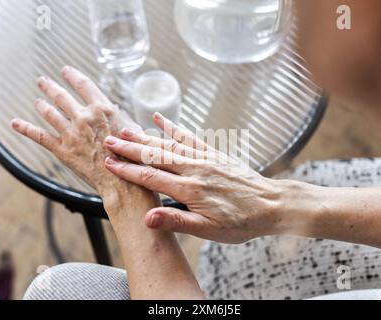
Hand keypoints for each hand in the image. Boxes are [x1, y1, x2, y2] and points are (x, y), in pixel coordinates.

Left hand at [11, 66, 141, 198]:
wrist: (121, 181)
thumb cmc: (131, 157)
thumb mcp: (131, 130)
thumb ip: (120, 116)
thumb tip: (113, 108)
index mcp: (102, 110)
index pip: (83, 85)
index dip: (72, 75)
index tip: (66, 70)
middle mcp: (84, 118)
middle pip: (61, 96)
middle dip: (50, 86)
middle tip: (43, 81)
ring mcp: (71, 134)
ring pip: (49, 113)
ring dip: (41, 104)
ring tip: (37, 101)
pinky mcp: (62, 150)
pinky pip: (39, 136)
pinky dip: (25, 128)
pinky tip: (15, 123)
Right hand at [102, 113, 302, 242]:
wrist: (272, 205)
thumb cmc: (241, 222)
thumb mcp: (209, 229)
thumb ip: (177, 222)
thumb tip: (148, 218)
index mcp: (190, 190)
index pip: (152, 178)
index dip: (128, 171)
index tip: (109, 163)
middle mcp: (195, 169)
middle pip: (156, 156)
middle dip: (130, 148)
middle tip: (108, 140)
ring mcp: (205, 158)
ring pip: (169, 145)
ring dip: (145, 137)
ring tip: (124, 130)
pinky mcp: (214, 153)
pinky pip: (190, 137)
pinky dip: (173, 128)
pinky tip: (160, 119)